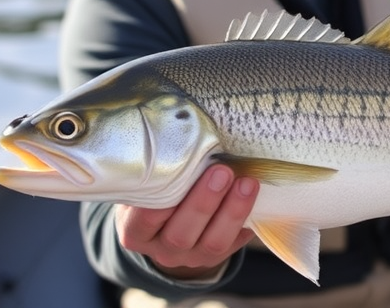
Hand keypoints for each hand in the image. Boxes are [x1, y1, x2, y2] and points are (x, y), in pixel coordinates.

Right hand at [114, 164, 258, 279]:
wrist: (170, 223)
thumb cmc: (157, 190)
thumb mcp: (147, 183)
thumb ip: (156, 170)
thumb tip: (177, 132)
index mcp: (134, 231)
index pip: (143, 220)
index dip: (161, 201)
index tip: (178, 172)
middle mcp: (160, 249)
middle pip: (180, 234)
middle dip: (204, 202)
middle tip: (222, 170)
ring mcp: (189, 257)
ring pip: (213, 243)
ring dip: (233, 211)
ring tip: (247, 182)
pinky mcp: (215, 258)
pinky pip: (234, 244)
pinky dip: (246, 221)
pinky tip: (256, 199)